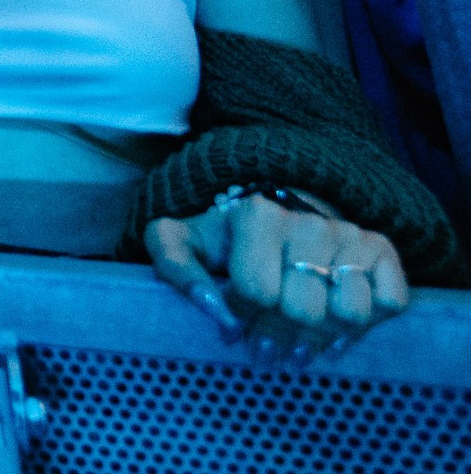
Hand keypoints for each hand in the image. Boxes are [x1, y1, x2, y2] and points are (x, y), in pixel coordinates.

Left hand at [146, 191, 408, 357]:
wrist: (278, 224)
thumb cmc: (228, 244)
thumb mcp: (184, 244)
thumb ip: (174, 264)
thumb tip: (216, 311)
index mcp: (257, 215)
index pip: (256, 292)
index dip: (244, 320)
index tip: (234, 329)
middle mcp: (308, 221)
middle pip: (303, 310)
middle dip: (282, 337)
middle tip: (269, 348)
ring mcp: (349, 234)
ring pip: (349, 312)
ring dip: (324, 335)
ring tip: (302, 337)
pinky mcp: (381, 250)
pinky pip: (389, 303)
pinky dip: (365, 324)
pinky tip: (336, 327)